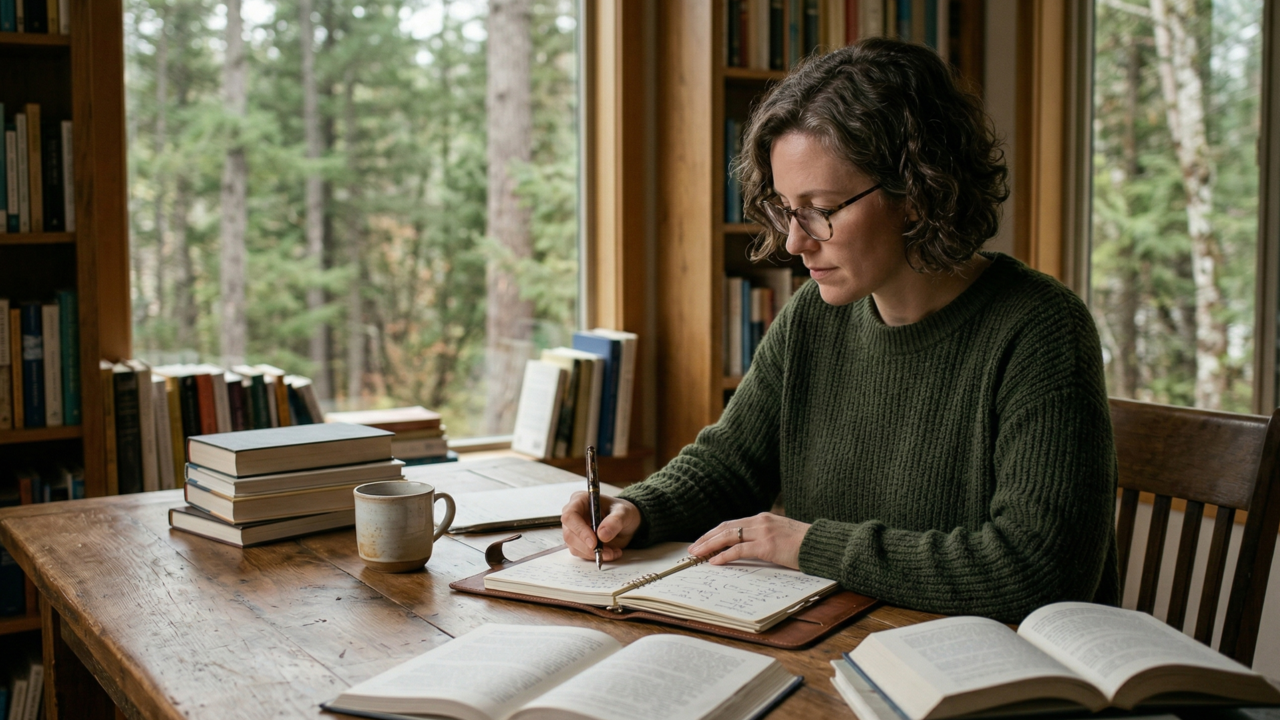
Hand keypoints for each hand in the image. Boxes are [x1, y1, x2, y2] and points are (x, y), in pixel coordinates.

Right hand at [561, 493, 641, 562]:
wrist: (626, 523)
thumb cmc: (622, 512)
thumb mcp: (624, 512)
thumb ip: (615, 521)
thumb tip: (602, 534)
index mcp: (580, 500)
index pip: (570, 516)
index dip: (580, 530)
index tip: (594, 542)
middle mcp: (573, 515)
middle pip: (569, 534)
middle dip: (587, 547)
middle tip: (605, 551)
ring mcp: (574, 530)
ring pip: (574, 547)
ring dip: (593, 554)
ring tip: (613, 552)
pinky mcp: (578, 543)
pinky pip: (581, 554)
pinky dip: (595, 556)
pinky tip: (610, 553)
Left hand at [688, 513, 810, 568]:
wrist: (822, 543)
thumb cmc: (805, 543)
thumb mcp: (782, 534)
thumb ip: (765, 536)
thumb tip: (750, 547)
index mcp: (763, 518)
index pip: (732, 523)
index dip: (715, 532)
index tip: (703, 540)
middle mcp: (760, 521)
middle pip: (725, 528)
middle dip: (707, 538)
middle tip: (693, 548)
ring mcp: (763, 532)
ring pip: (728, 537)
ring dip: (710, 546)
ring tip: (697, 554)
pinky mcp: (767, 546)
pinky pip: (739, 550)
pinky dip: (724, 556)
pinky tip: (714, 561)